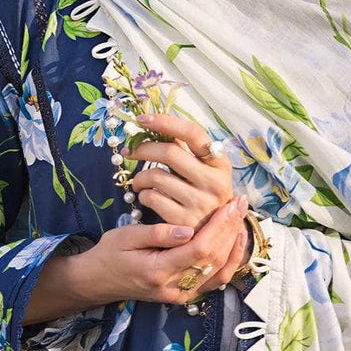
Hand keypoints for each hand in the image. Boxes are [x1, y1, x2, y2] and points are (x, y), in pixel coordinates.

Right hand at [82, 193, 249, 306]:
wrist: (98, 281)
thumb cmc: (110, 253)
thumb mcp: (126, 236)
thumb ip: (157, 234)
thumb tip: (187, 229)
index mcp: (157, 271)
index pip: (199, 250)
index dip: (218, 227)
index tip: (229, 203)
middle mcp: (173, 288)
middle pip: (213, 260)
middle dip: (231, 229)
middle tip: (241, 202)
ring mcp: (180, 295)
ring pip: (219, 272)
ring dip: (234, 243)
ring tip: (241, 216)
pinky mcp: (185, 295)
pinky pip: (214, 280)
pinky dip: (229, 260)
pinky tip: (235, 240)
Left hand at [123, 111, 239, 231]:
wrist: (217, 231)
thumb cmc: (204, 192)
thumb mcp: (205, 169)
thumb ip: (186, 150)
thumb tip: (152, 126)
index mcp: (220, 162)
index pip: (192, 133)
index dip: (165, 122)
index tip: (141, 119)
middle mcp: (214, 182)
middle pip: (169, 152)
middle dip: (143, 149)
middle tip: (130, 151)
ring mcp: (200, 203)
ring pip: (156, 177)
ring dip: (140, 176)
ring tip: (138, 180)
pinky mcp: (184, 222)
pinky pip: (152, 199)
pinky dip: (143, 194)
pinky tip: (146, 196)